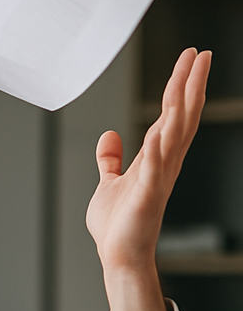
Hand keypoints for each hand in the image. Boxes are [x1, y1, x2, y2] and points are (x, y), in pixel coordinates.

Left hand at [85, 47, 210, 310]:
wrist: (118, 255)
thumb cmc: (118, 224)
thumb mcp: (109, 183)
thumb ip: (111, 160)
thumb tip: (109, 135)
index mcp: (155, 159)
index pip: (171, 115)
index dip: (181, 86)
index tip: (191, 59)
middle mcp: (162, 165)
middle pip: (180, 118)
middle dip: (189, 85)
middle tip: (200, 55)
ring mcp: (156, 179)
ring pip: (172, 137)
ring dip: (179, 108)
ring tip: (187, 79)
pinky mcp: (145, 197)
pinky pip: (152, 170)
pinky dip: (155, 151)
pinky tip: (159, 132)